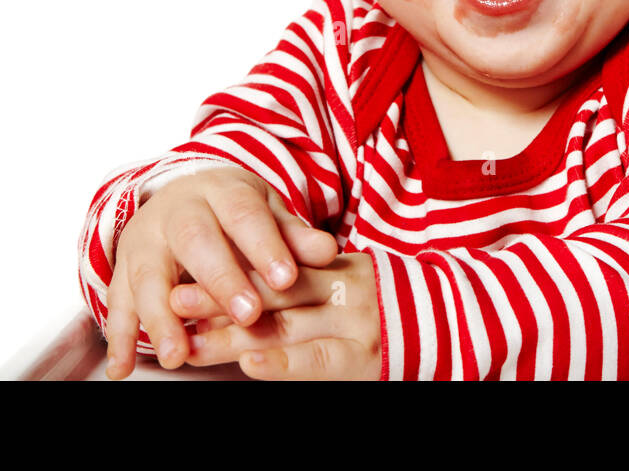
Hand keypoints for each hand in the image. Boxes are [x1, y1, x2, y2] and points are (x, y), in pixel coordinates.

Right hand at [104, 165, 339, 379]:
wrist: (182, 196)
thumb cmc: (235, 214)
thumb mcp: (266, 214)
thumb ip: (292, 236)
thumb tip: (328, 252)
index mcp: (221, 190)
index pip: (244, 213)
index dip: (265, 245)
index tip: (286, 278)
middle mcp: (177, 211)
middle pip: (195, 240)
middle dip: (219, 279)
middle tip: (246, 315)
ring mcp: (144, 239)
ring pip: (147, 274)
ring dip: (160, 317)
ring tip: (177, 356)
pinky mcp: (122, 268)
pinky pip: (116, 302)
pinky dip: (118, 338)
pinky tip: (122, 370)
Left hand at [172, 252, 381, 379]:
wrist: (454, 324)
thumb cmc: (383, 307)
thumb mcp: (345, 282)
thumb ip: (304, 280)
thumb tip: (233, 286)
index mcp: (335, 264)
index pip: (273, 264)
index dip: (226, 271)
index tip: (180, 278)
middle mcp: (345, 287)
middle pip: (273, 291)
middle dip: (219, 299)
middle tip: (173, 301)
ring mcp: (356, 322)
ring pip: (286, 327)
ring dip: (233, 337)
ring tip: (193, 343)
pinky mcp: (363, 358)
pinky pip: (317, 360)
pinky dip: (282, 364)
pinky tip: (252, 363)